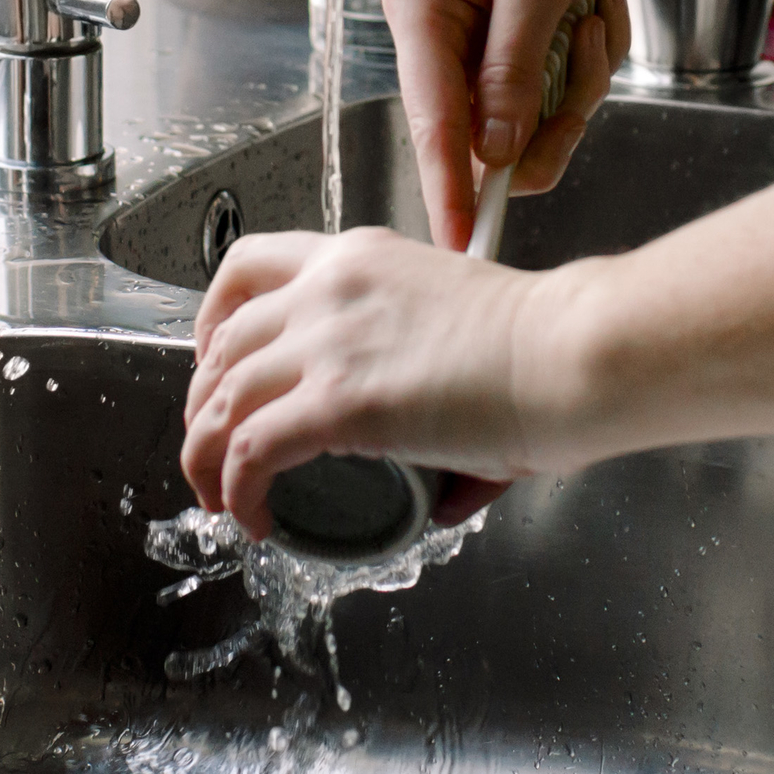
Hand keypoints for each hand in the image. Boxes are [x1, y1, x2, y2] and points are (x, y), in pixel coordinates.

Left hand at [176, 228, 589, 526]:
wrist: (570, 352)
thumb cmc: (544, 344)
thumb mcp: (462, 330)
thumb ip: (431, 388)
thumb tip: (445, 494)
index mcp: (357, 257)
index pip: (247, 267)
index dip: (211, 321)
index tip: (212, 362)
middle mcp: (329, 289)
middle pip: (222, 343)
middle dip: (203, 402)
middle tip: (213, 446)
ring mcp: (328, 343)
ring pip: (222, 400)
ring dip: (206, 455)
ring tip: (220, 494)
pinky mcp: (338, 401)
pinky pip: (250, 450)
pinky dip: (237, 489)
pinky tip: (252, 515)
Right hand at [382, 0, 650, 249]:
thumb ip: (513, 66)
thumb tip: (492, 150)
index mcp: (420, 9)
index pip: (431, 117)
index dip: (448, 183)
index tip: (459, 243)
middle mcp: (443, 33)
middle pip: (491, 133)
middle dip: (552, 107)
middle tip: (588, 53)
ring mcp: (487, 44)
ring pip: (535, 120)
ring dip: (582, 76)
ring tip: (593, 6)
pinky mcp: (528, 46)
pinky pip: (565, 93)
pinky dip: (595, 56)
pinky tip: (598, 0)